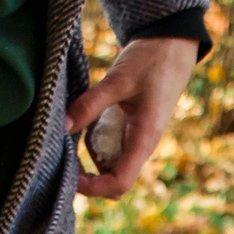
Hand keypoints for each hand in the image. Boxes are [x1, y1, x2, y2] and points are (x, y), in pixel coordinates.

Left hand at [67, 36, 198, 198]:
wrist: (172, 45)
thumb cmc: (151, 61)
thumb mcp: (118, 80)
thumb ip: (90, 104)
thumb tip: (62, 127)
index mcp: (143, 139)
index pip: (119, 183)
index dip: (93, 188)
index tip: (69, 174)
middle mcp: (140, 146)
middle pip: (113, 182)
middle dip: (88, 177)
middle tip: (65, 154)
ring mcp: (135, 139)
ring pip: (108, 165)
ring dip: (88, 155)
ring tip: (75, 125)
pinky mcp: (130, 130)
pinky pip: (109, 146)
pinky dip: (93, 139)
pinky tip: (85, 117)